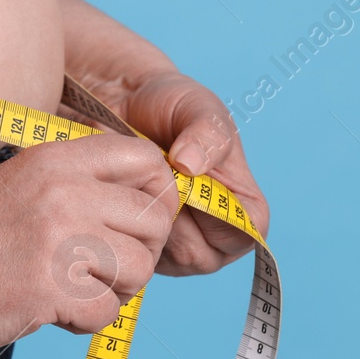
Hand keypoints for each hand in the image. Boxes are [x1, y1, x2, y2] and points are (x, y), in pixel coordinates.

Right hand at [0, 133, 181, 356]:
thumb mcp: (18, 183)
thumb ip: (74, 184)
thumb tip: (142, 206)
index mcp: (56, 160)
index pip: (145, 159)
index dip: (154, 194)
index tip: (134, 222)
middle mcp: (65, 192)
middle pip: (154, 221)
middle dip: (140, 253)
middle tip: (103, 269)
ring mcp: (59, 239)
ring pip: (141, 270)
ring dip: (116, 290)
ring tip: (76, 291)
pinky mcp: (50, 288)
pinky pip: (108, 312)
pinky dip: (86, 321)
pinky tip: (52, 312)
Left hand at [118, 70, 270, 275]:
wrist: (120, 102)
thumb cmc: (170, 104)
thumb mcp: (197, 107)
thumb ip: (207, 133)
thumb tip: (191, 165)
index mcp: (242, 206)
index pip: (245, 234)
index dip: (216, 216)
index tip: (186, 181)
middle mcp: (211, 234)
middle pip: (198, 255)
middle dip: (169, 217)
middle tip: (150, 177)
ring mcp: (173, 245)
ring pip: (160, 255)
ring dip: (141, 219)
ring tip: (132, 179)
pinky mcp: (138, 245)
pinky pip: (129, 251)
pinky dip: (118, 223)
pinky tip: (114, 191)